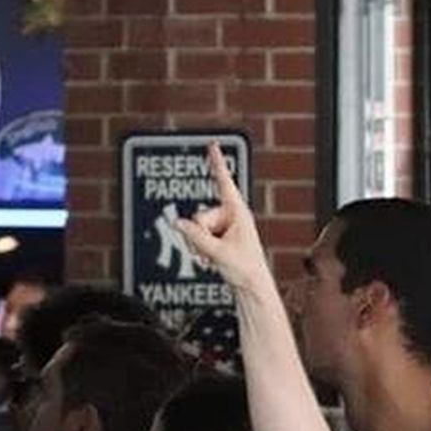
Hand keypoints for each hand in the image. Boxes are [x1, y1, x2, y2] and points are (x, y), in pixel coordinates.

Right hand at [172, 144, 273, 295]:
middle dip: (201, 236)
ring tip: (215, 258)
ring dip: (200, 246)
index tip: (213, 144)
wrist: (252, 286)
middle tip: (214, 253)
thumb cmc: (245, 269)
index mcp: (238, 212)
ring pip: (196, 228)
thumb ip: (196, 237)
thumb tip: (178, 224)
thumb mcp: (218, 252)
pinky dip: (201, 250)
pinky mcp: (217, 237)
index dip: (216, 163)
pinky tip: (212, 260)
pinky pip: (197, 237)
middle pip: (200, 216)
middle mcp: (230, 215)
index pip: (224, 182)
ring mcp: (223, 226)